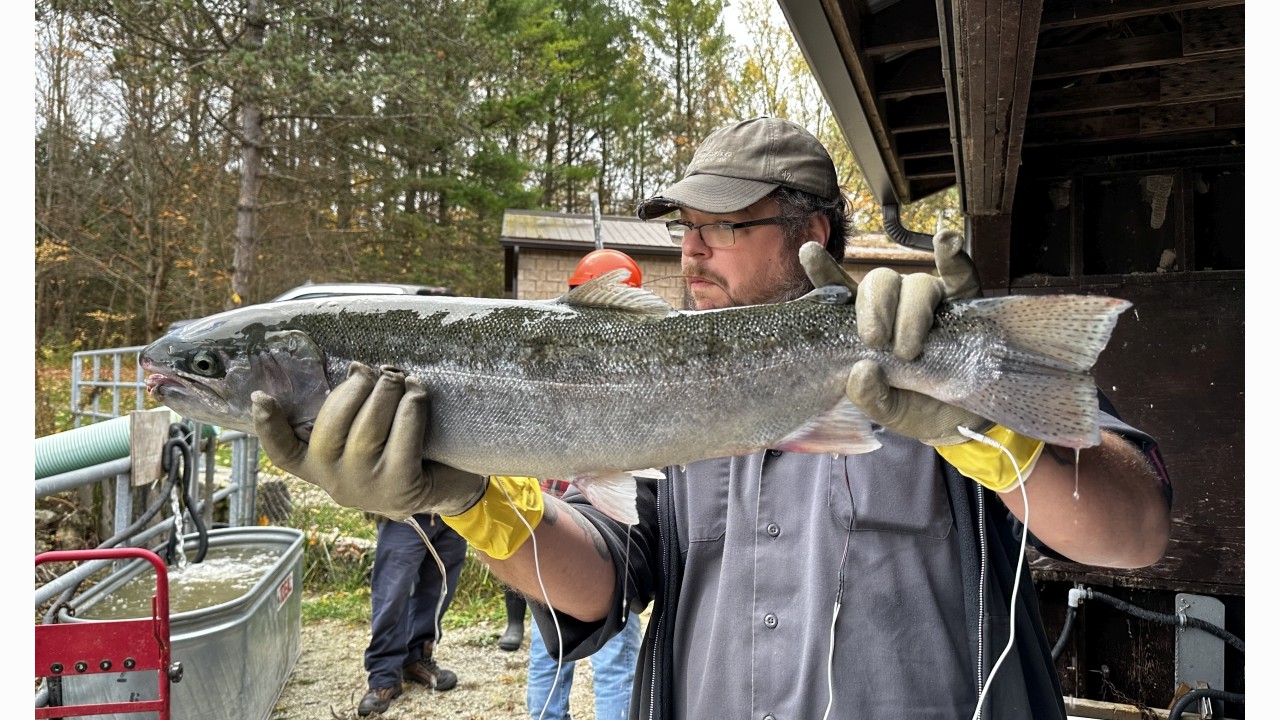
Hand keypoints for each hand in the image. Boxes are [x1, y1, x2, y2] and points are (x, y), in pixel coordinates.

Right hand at [251, 361, 486, 518]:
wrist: (453, 487)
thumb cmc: (408, 450)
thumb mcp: (373, 433)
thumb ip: (354, 411)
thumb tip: (355, 369)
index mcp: (321, 468)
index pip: (284, 454)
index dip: (268, 426)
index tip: (260, 397)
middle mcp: (336, 484)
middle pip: (330, 427)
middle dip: (355, 389)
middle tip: (375, 372)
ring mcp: (367, 489)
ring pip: (367, 429)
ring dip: (386, 393)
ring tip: (399, 379)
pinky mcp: (401, 489)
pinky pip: (402, 437)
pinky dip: (411, 408)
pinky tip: (417, 394)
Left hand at [799, 230, 988, 445]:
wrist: (965, 422)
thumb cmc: (918, 408)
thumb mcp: (888, 411)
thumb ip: (871, 397)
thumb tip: (862, 371)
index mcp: (866, 325)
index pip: (839, 292)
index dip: (824, 270)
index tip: (809, 252)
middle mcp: (896, 305)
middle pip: (878, 283)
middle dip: (873, 309)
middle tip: (873, 341)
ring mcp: (930, 301)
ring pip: (916, 284)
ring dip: (910, 314)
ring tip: (909, 351)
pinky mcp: (966, 303)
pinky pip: (961, 275)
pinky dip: (953, 257)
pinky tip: (946, 244)